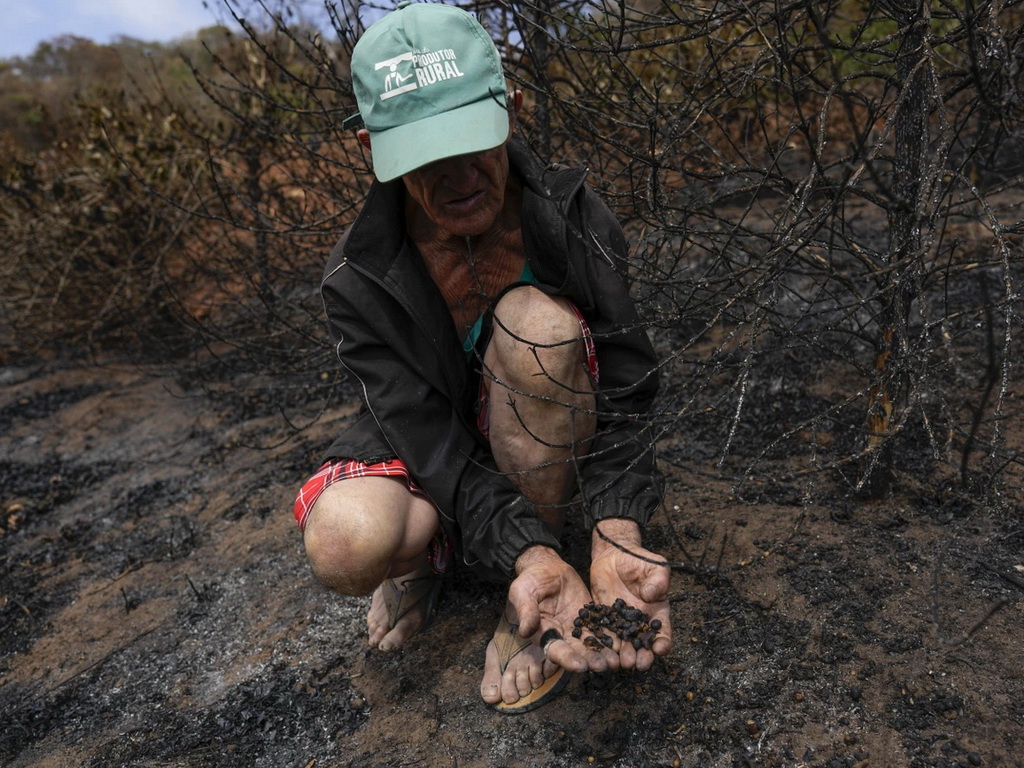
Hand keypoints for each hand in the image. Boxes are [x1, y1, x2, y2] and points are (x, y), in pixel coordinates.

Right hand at [509, 546, 618, 672]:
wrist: (546, 566)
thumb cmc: (530, 579)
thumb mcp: (523, 591)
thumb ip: (526, 610)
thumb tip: (525, 631)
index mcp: (544, 633)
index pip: (556, 651)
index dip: (568, 659)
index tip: (581, 666)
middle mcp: (562, 635)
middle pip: (577, 652)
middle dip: (591, 660)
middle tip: (605, 666)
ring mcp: (577, 628)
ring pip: (592, 644)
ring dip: (604, 653)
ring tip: (616, 660)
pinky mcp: (590, 618)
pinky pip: (602, 629)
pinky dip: (612, 637)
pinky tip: (623, 642)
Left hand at [588, 519, 671, 670]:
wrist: (613, 555)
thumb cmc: (639, 560)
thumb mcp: (655, 566)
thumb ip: (659, 580)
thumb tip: (652, 595)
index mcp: (656, 612)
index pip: (662, 632)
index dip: (663, 642)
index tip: (659, 649)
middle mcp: (639, 622)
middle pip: (642, 644)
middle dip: (642, 656)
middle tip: (638, 664)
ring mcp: (620, 622)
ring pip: (623, 644)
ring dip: (622, 655)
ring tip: (620, 663)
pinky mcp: (603, 618)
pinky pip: (603, 633)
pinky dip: (602, 644)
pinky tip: (601, 652)